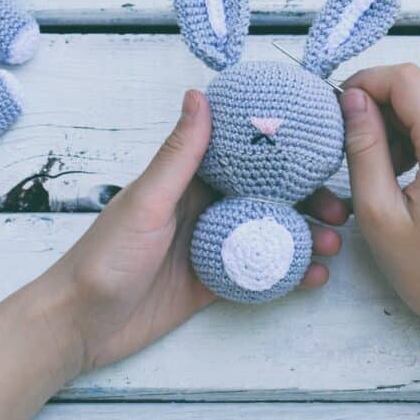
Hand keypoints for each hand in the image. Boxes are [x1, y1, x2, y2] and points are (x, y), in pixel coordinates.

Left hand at [44, 90, 345, 374]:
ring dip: (304, 237)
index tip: (322, 149)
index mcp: (187, 180)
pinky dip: (289, 275)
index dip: (284, 152)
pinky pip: (259, 274)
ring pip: (269, 234)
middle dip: (306, 199)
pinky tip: (314, 278)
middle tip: (340, 208)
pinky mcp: (212, 283)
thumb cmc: (103, 257)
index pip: (244, 157)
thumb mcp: (146, 201)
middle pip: (267, 196)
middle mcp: (203, 207)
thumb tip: (200, 95)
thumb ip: (179, 155)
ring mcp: (211, 246)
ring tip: (334, 244)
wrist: (79, 325)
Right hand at [336, 64, 419, 340]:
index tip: (338, 110)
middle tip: (355, 157)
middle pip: (413, 92)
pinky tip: (404, 179)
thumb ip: (363, 148)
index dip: (365, 84)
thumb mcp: (379, 213)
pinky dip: (413, 141)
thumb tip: (352, 99)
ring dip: (393, 131)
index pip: (405, 79)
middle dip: (377, 114)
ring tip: (383, 178)